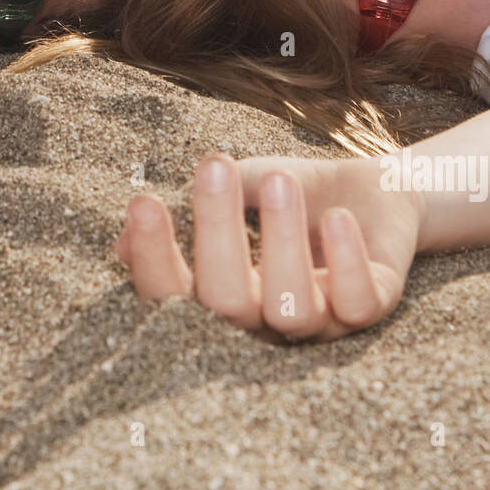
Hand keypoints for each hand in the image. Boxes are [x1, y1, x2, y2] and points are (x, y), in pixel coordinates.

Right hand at [113, 154, 422, 340]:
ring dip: (282, 240)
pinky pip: (357, 302)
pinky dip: (346, 260)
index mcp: (221, 300)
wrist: (372, 191)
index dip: (153, 259)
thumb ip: (193, 208)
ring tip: (282, 180)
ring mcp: (319, 322)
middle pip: (226, 303)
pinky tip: (336, 217)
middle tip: (213, 167)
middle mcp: (263, 323)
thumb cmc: (292, 191)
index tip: (144, 202)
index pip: (172, 297)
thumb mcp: (241, 186)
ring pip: (291, 308)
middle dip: (217, 233)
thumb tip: (117, 247)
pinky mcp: (371, 308)